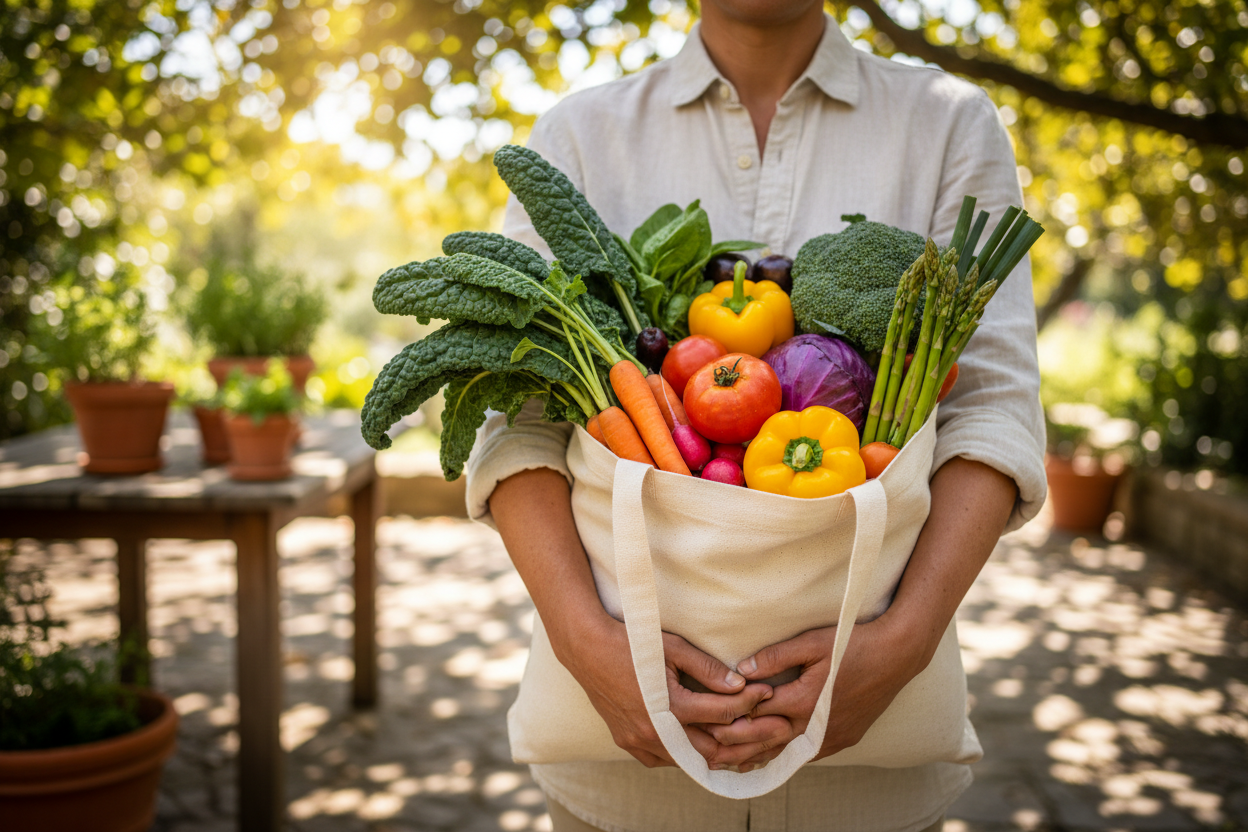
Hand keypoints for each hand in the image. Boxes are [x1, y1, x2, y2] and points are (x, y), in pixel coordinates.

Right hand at [564, 615, 775, 767]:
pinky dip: (686, 754)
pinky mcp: (628, 743)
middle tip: (765, 728)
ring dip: (715, 751)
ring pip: (689, 760)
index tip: (766, 692)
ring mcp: (639, 742)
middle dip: (742, 738)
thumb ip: (707, 669)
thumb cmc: (632, 643)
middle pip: (711, 749)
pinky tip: (700, 742)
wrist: (587, 650)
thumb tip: (739, 684)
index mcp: (669, 707)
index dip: (749, 702)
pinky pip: (665, 759)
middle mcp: (654, 732)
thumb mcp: (673, 649)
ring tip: (741, 739)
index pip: (722, 712)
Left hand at [720, 614, 924, 766]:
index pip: (757, 715)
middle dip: (737, 748)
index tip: (707, 719)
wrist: (897, 656)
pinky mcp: (843, 738)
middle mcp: (816, 725)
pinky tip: (773, 757)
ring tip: (732, 763)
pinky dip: (786, 755)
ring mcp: (831, 736)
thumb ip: (776, 657)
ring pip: (787, 753)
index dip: (731, 716)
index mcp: (804, 701)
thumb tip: (741, 670)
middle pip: (767, 742)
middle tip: (709, 753)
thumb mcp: (812, 643)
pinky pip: (808, 754)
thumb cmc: (853, 644)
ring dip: (760, 757)